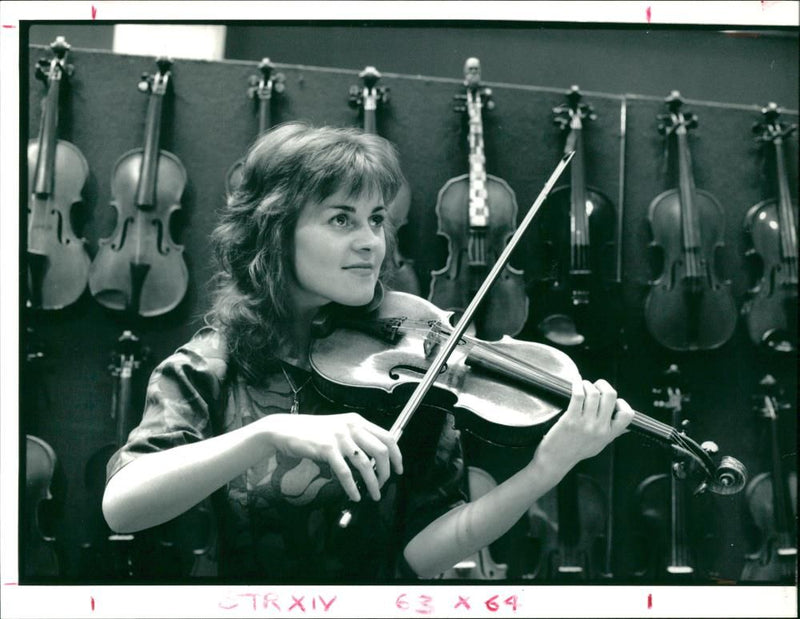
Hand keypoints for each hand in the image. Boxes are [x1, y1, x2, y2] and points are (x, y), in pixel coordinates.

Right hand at [259, 412, 402, 501]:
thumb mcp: (339, 429)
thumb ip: (357, 438)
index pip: (388, 437)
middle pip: (381, 451)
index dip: (397, 456)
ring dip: (372, 484)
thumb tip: (375, 460)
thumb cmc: (313, 432)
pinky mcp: (326, 448)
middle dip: (386, 472)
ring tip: (373, 495)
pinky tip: (354, 496)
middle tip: (383, 485)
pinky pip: (345, 472)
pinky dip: (352, 487)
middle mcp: (351, 426)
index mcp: (357, 421)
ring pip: (365, 464)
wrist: (286, 429)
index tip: (399, 470)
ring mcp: (339, 436)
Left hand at [536, 379, 633, 470]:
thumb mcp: (600, 445)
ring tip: (583, 385)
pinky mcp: (570, 419)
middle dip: (603, 385)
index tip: (614, 400)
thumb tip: (626, 427)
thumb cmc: (576, 452)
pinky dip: (577, 385)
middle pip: (610, 396)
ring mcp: (585, 423)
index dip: (622, 403)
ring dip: (588, 384)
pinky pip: (578, 396)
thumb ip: (612, 434)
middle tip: (596, 385)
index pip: (627, 414)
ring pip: (593, 393)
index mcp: (608, 434)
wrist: (556, 460)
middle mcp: (599, 428)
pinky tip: (575, 383)